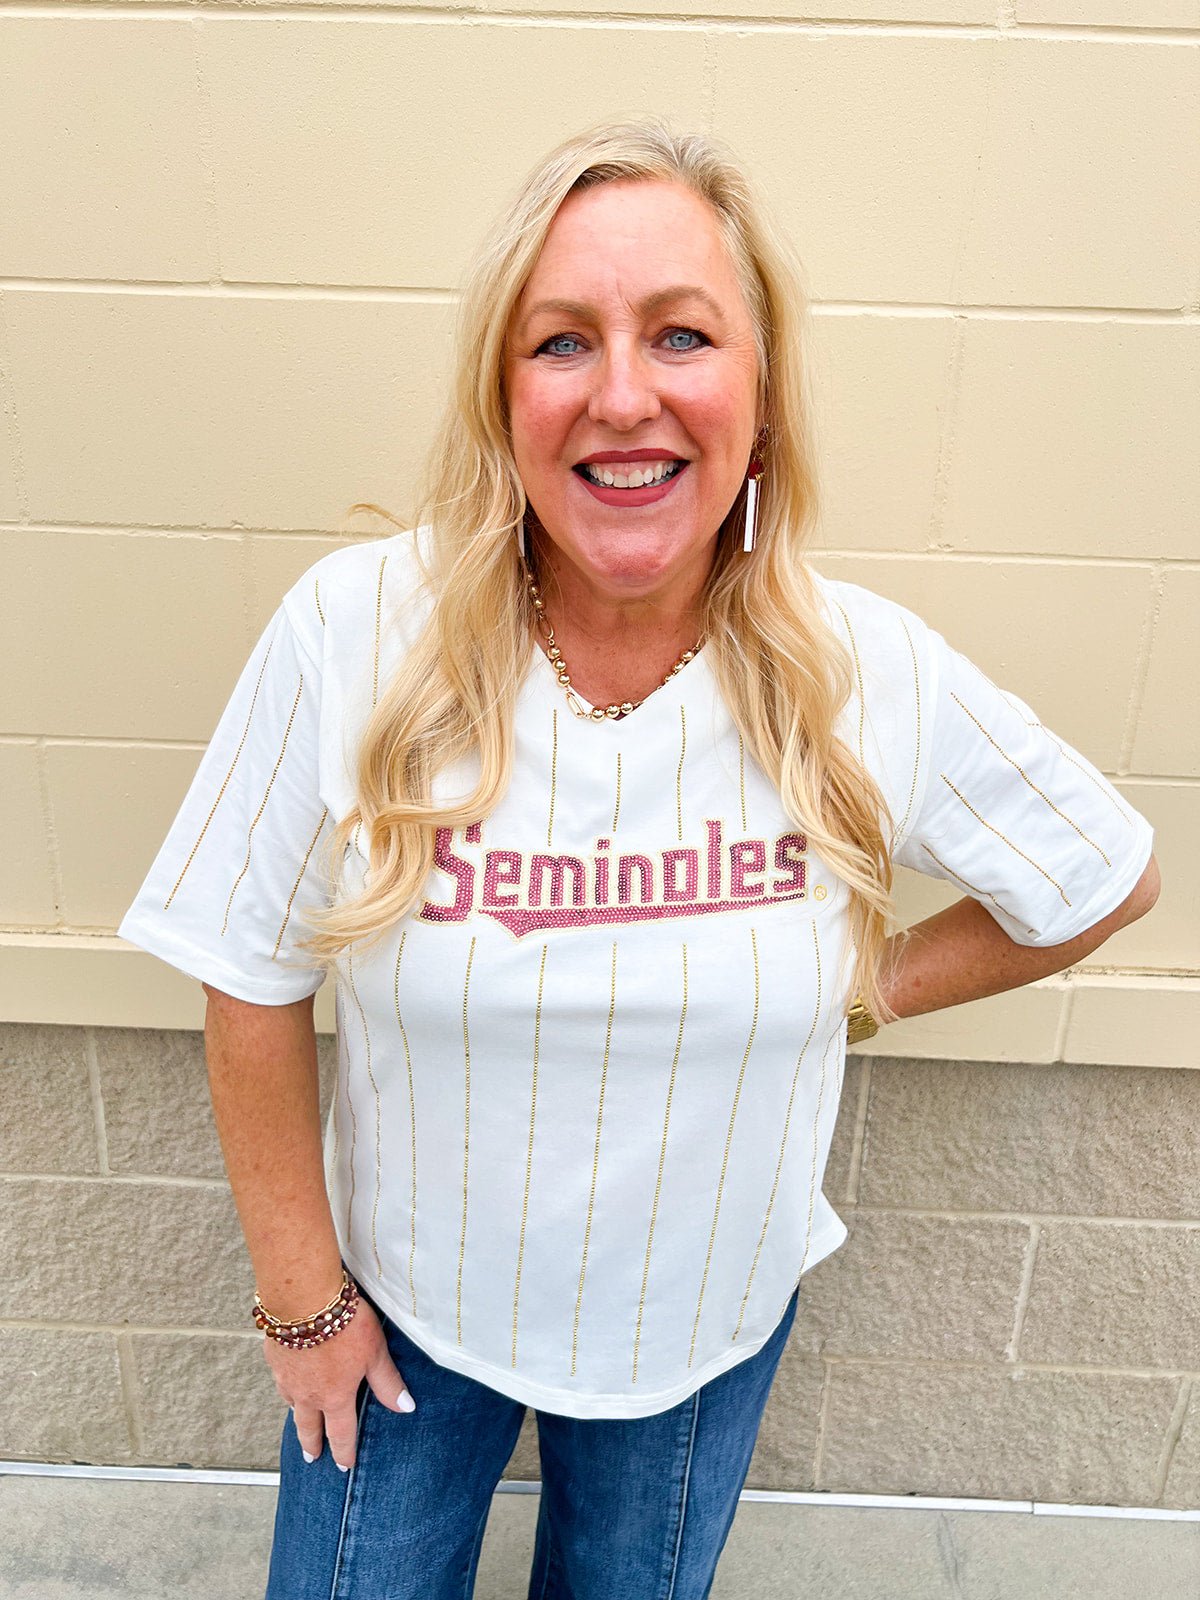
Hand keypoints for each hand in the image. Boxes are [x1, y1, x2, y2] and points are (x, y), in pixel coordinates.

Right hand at [263, 1296, 414, 1470]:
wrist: (304, 1299)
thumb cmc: (345, 1324)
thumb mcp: (375, 1353)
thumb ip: (387, 1382)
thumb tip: (405, 1408)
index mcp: (334, 1396)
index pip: (341, 1433)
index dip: (344, 1452)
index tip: (343, 1466)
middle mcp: (307, 1393)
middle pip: (308, 1427)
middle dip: (311, 1444)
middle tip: (311, 1458)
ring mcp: (287, 1377)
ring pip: (291, 1404)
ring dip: (297, 1416)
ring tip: (301, 1420)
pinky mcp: (275, 1356)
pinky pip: (280, 1381)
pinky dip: (286, 1388)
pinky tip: (288, 1382)